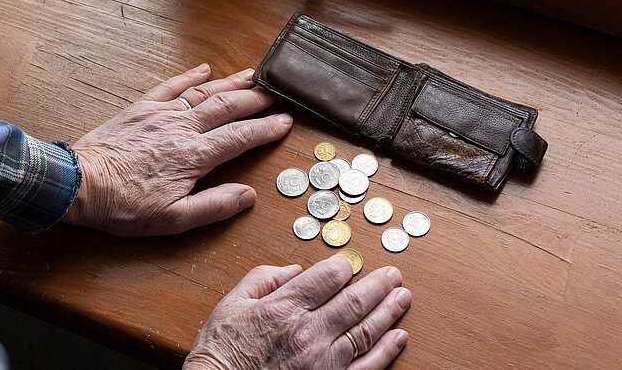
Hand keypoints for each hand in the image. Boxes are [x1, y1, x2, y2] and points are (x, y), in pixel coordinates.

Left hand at [63, 64, 291, 235]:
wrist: (80, 184)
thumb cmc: (124, 206)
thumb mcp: (173, 220)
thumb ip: (214, 206)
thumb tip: (248, 195)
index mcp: (194, 156)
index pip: (241, 137)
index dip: (266, 128)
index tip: (285, 121)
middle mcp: (182, 128)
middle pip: (228, 107)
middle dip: (256, 98)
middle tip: (278, 92)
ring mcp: (161, 114)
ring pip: (204, 92)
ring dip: (231, 82)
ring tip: (254, 75)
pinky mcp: (141, 108)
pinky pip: (171, 86)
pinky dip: (189, 76)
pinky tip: (204, 69)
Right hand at [184, 255, 410, 369]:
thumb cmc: (222, 351)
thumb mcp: (232, 304)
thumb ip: (263, 279)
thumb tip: (294, 270)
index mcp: (283, 309)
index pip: (327, 278)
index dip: (344, 267)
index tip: (350, 264)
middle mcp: (308, 333)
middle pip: (354, 301)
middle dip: (378, 284)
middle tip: (393, 274)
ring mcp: (323, 361)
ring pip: (366, 330)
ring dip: (389, 311)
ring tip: (402, 296)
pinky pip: (368, 366)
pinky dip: (388, 351)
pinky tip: (399, 336)